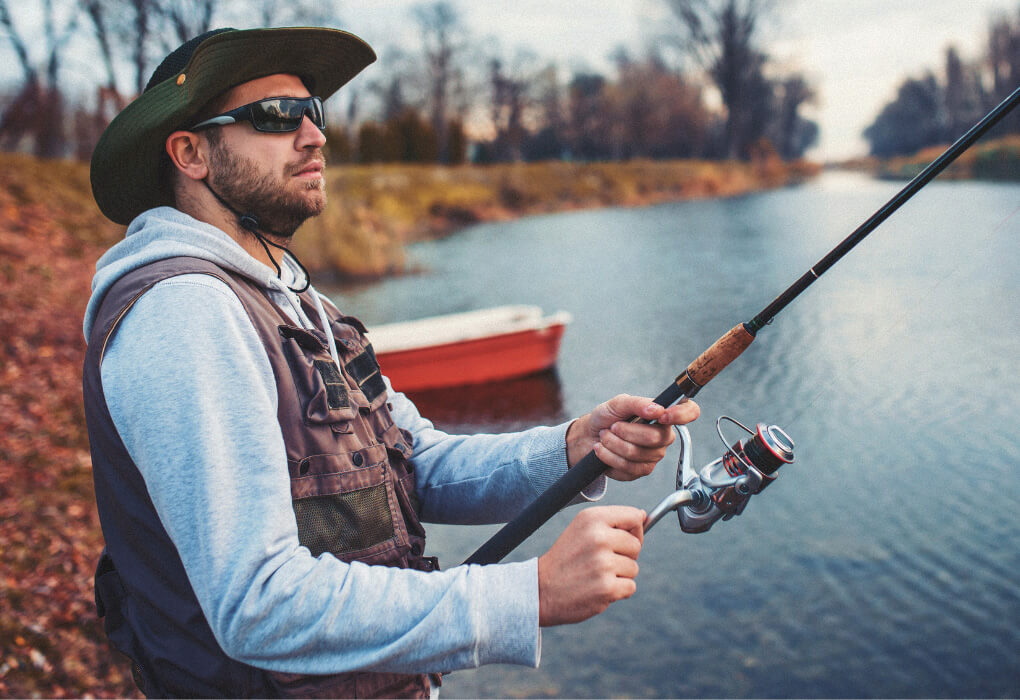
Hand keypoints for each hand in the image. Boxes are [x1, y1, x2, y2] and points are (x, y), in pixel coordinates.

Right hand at [537, 506, 644, 625]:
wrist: (540, 590)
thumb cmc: (566, 559)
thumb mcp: (581, 529)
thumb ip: (611, 522)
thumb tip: (644, 516)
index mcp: (592, 518)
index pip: (635, 516)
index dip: (634, 530)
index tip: (623, 539)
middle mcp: (599, 537)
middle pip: (636, 545)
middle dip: (625, 556)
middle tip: (600, 562)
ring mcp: (603, 563)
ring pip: (634, 568)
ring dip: (620, 575)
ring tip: (595, 576)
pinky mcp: (607, 587)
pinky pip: (630, 587)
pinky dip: (618, 591)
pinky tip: (597, 589)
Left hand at [566, 394, 699, 480]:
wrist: (587, 437)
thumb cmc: (606, 417)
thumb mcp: (617, 403)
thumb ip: (637, 403)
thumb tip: (657, 408)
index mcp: (663, 415)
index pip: (689, 412)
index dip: (682, 415)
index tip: (662, 415)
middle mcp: (663, 436)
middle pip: (656, 438)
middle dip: (627, 431)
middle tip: (612, 426)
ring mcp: (653, 455)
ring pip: (638, 454)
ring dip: (614, 444)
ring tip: (604, 436)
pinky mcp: (640, 471)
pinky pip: (629, 467)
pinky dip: (609, 456)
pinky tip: (602, 450)